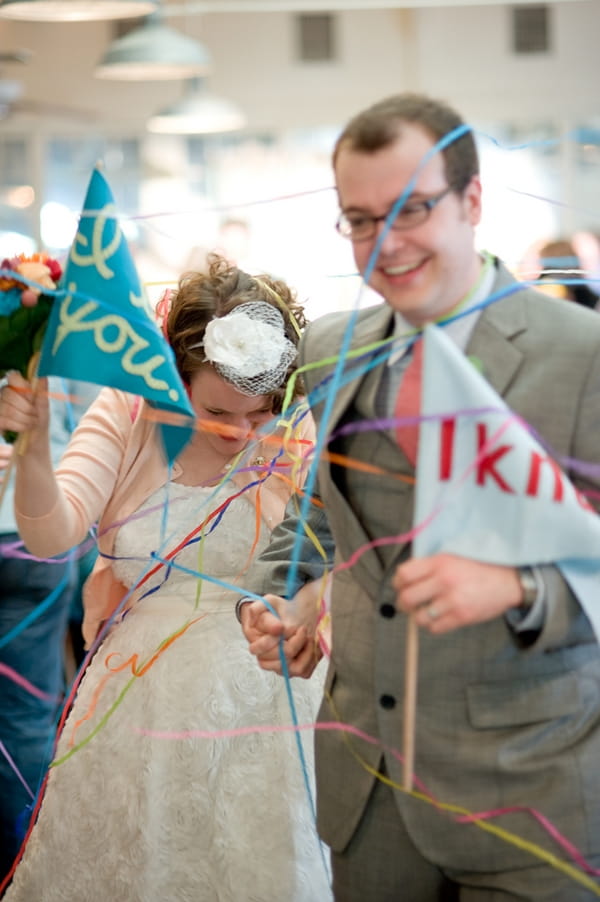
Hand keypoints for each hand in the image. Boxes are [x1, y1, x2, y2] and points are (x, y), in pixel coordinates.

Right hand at [0, 371, 48, 439]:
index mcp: (17, 387)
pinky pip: (4, 420)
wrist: (34, 443)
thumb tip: (43, 378)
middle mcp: (4, 394)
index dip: (24, 388)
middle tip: (35, 416)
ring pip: (7, 408)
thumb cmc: (38, 423)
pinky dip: (18, 425)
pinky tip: (24, 428)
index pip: (13, 376)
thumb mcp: (44, 409)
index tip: (33, 399)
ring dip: (24, 419)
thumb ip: (42, 394)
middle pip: (9, 393)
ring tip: (32, 423)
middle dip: (26, 408)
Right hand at [241, 585, 323, 677]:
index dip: (271, 639)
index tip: (281, 626)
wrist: (290, 615)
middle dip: (294, 642)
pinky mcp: (294, 669)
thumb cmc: (276, 610)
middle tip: (301, 628)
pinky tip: (311, 643)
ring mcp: (279, 666)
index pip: (260, 648)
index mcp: (256, 643)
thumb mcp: (268, 603)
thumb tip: (274, 628)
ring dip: (303, 650)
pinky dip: (310, 657)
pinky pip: (304, 671)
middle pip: (280, 658)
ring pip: (292, 668)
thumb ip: (259, 608)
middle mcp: (265, 659)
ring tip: (308, 636)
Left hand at [393, 553, 521, 633]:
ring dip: (418, 617)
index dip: (397, 583)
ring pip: (418, 617)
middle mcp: (443, 580)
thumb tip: (404, 578)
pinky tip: (439, 618)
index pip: (404, 575)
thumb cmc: (478, 569)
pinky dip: (433, 626)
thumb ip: (429, 566)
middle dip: (403, 604)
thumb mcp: (451, 557)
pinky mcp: (461, 617)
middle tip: (407, 604)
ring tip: (425, 611)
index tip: (400, 586)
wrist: (507, 582)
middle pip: (406, 598)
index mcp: (439, 563)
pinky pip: (434, 628)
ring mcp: (452, 600)